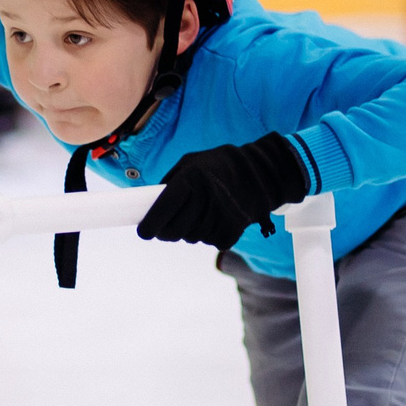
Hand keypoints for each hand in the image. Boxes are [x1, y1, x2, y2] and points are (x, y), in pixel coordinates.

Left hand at [137, 134, 310, 251]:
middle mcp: (206, 197)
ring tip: (201, 213)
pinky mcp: (233, 230)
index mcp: (191, 178)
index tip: (144, 232)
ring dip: (189, 231)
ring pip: (191, 238)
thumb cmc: (216, 167)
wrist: (261, 174)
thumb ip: (169, 183)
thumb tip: (148, 207)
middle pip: (173, 230)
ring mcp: (221, 216)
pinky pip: (211, 242)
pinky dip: (209, 235)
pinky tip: (217, 219)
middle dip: (165, 232)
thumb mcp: (189, 163)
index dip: (150, 225)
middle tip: (166, 228)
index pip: (164, 208)